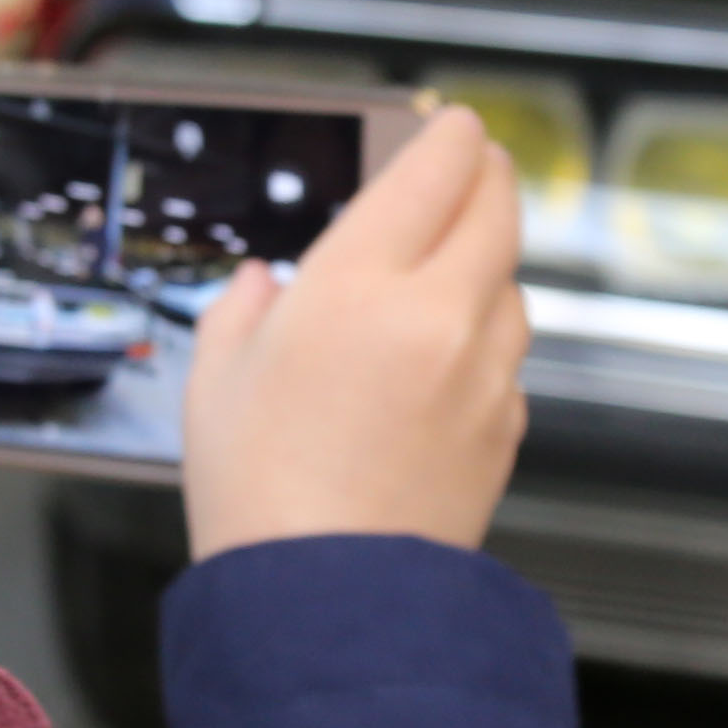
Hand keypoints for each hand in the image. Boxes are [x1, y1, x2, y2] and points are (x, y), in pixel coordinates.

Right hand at [181, 105, 528, 557]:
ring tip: (446, 267)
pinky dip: (486, 337)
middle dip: (486, 175)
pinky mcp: (506, 425)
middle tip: (471, 165)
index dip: (451, 135)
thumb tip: (264, 283)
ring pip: (510, 281)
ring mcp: (485, 372)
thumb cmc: (258, 495)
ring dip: (487, 259)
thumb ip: (241, 309)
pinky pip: (508, 354)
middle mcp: (438, 314)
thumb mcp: (217, 379)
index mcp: (359, 284)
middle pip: (497, 207)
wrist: (325, 602)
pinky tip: (443, 358)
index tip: (451, 125)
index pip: (436, 169)